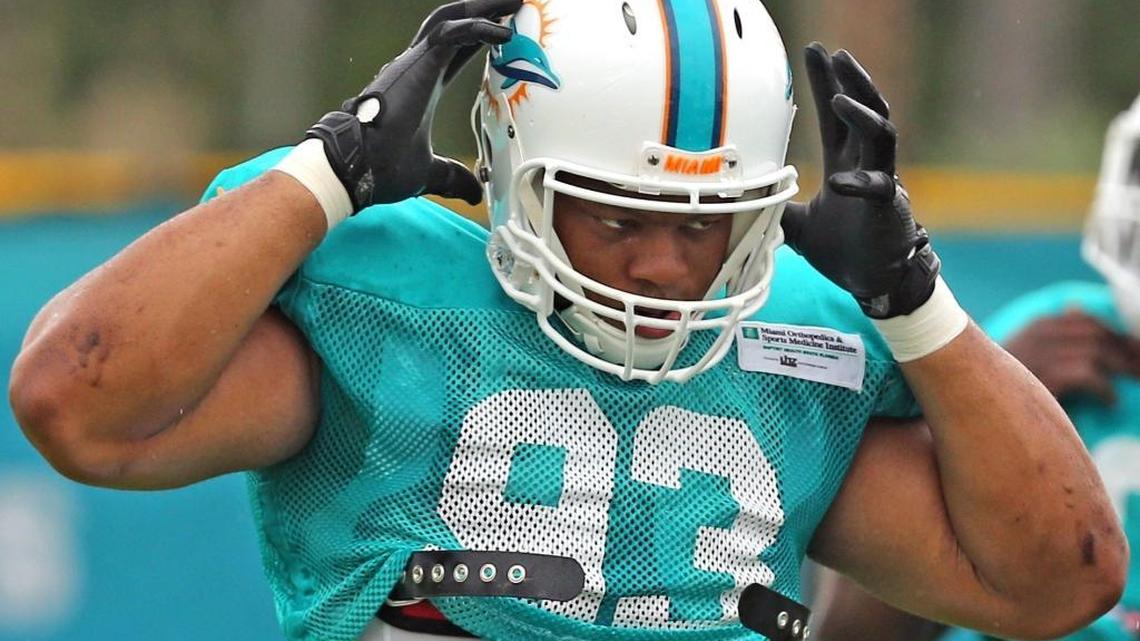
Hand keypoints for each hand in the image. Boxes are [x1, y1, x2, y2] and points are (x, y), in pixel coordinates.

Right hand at [306, 0, 520, 209]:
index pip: (455, 51)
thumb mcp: (429, 173)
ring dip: (483, 8)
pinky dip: (479, 29)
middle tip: (512, 4)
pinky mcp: (417, 65)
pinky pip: (453, 35)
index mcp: (422, 85)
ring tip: (512, 1)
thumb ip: (453, 177)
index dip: (479, 37)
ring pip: (452, 19)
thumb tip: (473, 193)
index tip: (504, 31)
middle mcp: (417, 67)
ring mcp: (415, 63)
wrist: (357, 167)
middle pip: (454, 25)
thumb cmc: (381, 168)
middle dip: (483, 11)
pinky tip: (504, 31)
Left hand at [782, 43, 938, 318]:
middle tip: (836, 54)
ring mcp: (882, 183)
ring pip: (882, 135)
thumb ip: (778, 207)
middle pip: (865, 110)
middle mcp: (866, 165)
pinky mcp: (889, 209)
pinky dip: (860, 182)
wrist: (872, 281)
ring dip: (862, 115)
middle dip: (851, 80)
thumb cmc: (844, 250)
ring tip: (840, 97)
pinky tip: (841, 182)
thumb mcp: (800, 224)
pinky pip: (880, 187)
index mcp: (846, 163)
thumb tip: (740, 202)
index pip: (835, 115)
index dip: (826, 82)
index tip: (815, 51)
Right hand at [1003, 309, 1139, 404]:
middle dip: (1126, 350)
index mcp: (1039, 327)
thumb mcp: (1029, 352)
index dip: (1117, 335)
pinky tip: (1111, 402)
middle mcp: (1040, 335)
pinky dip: (1104, 389)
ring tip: (1135, 383)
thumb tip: (1075, 307)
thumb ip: (1055, 333)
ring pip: (1096, 351)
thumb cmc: (1005, 386)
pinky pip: (1087, 374)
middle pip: (1097, 333)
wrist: (978, 403)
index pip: (1088, 321)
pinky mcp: (1043, 378)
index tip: (1135, 350)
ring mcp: (1040, 354)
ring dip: (1122, 368)